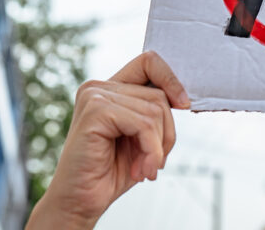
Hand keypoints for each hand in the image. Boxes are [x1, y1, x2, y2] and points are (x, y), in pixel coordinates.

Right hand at [27, 51, 189, 228]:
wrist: (80, 203)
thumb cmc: (112, 171)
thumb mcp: (143, 136)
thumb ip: (156, 112)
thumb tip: (183, 98)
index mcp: (110, 88)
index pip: (149, 61)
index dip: (171, 80)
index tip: (183, 105)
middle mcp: (99, 87)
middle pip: (159, 95)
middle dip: (165, 133)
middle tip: (152, 161)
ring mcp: (94, 96)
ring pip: (155, 110)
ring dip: (157, 147)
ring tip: (144, 168)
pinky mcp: (95, 111)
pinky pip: (143, 124)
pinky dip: (150, 150)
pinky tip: (141, 170)